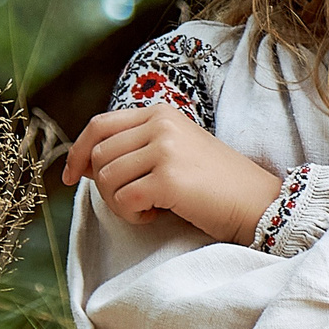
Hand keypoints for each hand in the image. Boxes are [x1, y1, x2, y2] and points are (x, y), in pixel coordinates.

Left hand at [61, 104, 284, 245]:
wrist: (257, 202)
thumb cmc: (215, 184)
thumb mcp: (175, 150)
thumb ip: (137, 146)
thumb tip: (84, 163)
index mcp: (160, 112)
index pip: (99, 125)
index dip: (78, 152)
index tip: (71, 176)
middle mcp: (161, 124)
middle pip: (99, 156)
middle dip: (105, 187)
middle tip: (134, 201)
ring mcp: (165, 149)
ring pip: (106, 179)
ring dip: (120, 203)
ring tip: (151, 206)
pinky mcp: (169, 178)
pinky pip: (123, 200)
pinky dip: (133, 215)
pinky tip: (158, 214)